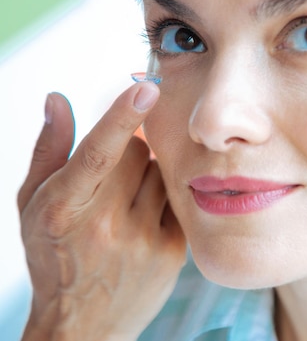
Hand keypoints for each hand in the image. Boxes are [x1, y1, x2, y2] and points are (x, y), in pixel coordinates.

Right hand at [18, 83, 185, 340]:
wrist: (83, 325)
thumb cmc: (52, 255)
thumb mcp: (32, 204)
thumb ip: (47, 149)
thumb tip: (59, 98)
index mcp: (64, 209)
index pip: (98, 154)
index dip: (120, 118)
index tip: (145, 87)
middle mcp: (105, 225)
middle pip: (136, 152)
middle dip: (127, 148)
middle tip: (114, 172)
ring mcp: (143, 240)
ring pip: (160, 172)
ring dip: (146, 173)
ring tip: (126, 200)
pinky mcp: (172, 251)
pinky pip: (177, 197)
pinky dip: (163, 196)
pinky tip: (145, 215)